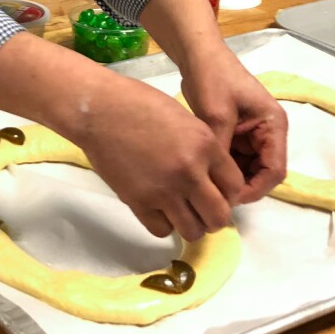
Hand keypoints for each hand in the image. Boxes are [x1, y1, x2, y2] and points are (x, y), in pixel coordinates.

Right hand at [75, 72, 245, 241]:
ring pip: (194, 231)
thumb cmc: (139, 102)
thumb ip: (202, 147)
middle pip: (219, 217)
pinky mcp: (138, 202)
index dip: (229, 192)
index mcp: (204, 145)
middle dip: (213, 214)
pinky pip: (162, 231)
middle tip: (201, 205)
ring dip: (190, 223)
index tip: (217, 190)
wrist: (99, 108)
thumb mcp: (183, 117)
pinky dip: (163, 223)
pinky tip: (157, 207)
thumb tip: (211, 175)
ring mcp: (163, 190)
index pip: (235, 187)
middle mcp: (189, 172)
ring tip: (179, 209)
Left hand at [180, 46, 287, 203]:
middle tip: (215, 193)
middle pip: (262, 172)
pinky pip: (234, 158)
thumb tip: (220, 183)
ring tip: (208, 183)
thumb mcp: (217, 114)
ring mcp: (251, 133)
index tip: (229, 196)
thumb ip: (222, 147)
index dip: (255, 188)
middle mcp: (267, 132)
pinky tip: (204, 170)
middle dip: (241, 184)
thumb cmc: (212, 78)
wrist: (197, 55)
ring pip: (246, 168)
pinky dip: (222, 166)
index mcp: (273, 125)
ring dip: (230, 177)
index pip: (274, 170)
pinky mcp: (235, 133)